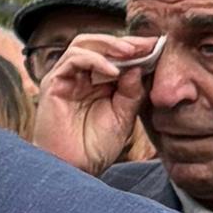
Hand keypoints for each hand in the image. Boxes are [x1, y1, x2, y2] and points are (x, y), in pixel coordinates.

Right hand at [31, 31, 156, 173]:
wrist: (74, 170)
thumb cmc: (95, 147)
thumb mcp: (124, 116)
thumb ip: (131, 92)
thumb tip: (138, 66)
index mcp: (95, 83)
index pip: (113, 55)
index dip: (135, 49)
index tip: (158, 46)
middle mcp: (79, 76)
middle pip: (98, 43)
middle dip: (124, 42)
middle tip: (147, 45)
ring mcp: (65, 78)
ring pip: (84, 44)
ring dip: (110, 45)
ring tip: (132, 53)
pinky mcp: (53, 83)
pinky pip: (74, 59)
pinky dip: (96, 60)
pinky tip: (114, 71)